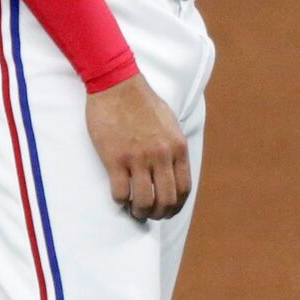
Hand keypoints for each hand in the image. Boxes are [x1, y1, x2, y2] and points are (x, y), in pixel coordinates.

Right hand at [86, 74, 190, 219]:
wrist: (117, 85)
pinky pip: (120, 191)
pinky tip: (119, 197)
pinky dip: (121, 200)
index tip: (168, 211)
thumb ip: (174, 147)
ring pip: (144, 200)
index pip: (184, 189)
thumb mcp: (170, 124)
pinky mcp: (115, 158)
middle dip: (159, 213)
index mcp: (177, 148)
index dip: (177, 206)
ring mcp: (138, 158)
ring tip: (135, 210)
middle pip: (166, 199)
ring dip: (140, 211)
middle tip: (150, 215)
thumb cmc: (143, 103)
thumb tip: (174, 169)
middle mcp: (161, 155)